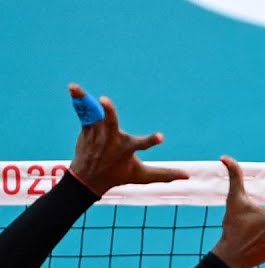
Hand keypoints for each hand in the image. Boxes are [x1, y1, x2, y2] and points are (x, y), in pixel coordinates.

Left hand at [66, 83, 187, 195]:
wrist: (87, 180)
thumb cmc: (119, 175)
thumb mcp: (143, 176)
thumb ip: (165, 174)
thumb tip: (188, 176)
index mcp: (127, 150)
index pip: (143, 144)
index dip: (152, 140)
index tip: (161, 137)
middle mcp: (111, 141)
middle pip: (111, 124)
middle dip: (108, 112)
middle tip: (105, 100)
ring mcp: (97, 134)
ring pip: (93, 114)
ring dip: (85, 100)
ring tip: (74, 87)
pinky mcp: (87, 129)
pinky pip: (84, 113)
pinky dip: (80, 101)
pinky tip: (74, 89)